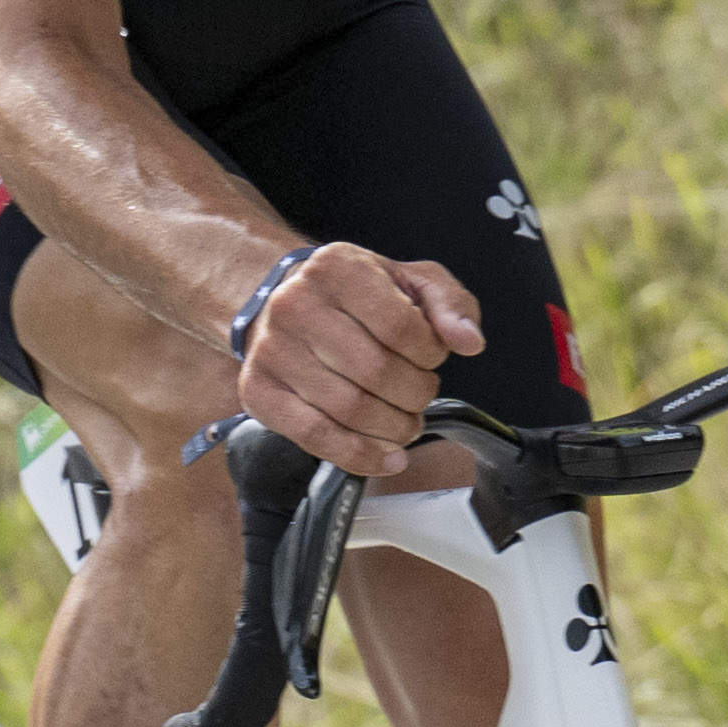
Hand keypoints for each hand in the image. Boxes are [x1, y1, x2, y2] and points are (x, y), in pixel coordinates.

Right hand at [235, 240, 476, 476]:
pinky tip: (387, 457)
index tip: (432, 358)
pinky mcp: (259, 391)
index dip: (430, 355)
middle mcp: (295, 305)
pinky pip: (317, 436)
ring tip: (405, 423)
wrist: (279, 299)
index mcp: (337, 269)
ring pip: (351, 410)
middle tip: (420, 395)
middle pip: (377, 373)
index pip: (401, 328)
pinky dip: (360, 456)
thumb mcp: (408, 281)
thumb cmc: (349, 294)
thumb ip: (449, 304)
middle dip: (416, 396)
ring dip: (394, 428)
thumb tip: (468, 340)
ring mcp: (272, 351)